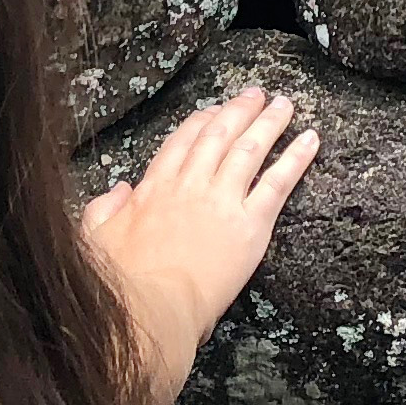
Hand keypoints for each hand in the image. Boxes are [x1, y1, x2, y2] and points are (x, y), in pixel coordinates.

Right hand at [81, 87, 318, 404]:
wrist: (152, 309)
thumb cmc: (122, 284)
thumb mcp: (95, 241)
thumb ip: (102, 210)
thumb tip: (117, 190)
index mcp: (155, 189)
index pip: (182, 143)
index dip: (201, 122)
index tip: (214, 110)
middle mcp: (191, 185)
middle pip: (219, 136)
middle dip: (239, 111)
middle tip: (256, 95)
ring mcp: (222, 201)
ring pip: (250, 149)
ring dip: (270, 122)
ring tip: (285, 105)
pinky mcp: (251, 224)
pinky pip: (278, 182)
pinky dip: (296, 157)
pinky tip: (311, 139)